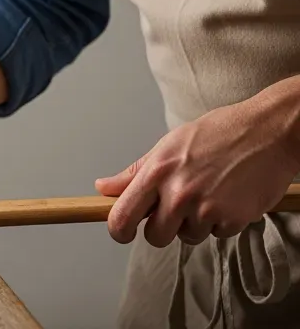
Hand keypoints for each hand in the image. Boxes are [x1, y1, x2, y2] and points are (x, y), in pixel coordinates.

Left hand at [95, 93, 299, 246]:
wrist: (267, 133)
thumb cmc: (217, 134)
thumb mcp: (168, 146)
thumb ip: (135, 172)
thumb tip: (103, 188)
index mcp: (156, 172)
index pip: (122, 217)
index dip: (119, 230)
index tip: (123, 232)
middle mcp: (178, 193)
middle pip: (155, 237)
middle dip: (163, 228)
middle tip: (176, 209)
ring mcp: (206, 208)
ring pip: (187, 237)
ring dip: (195, 223)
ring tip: (207, 193)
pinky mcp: (232, 220)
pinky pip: (216, 235)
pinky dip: (220, 222)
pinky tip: (227, 197)